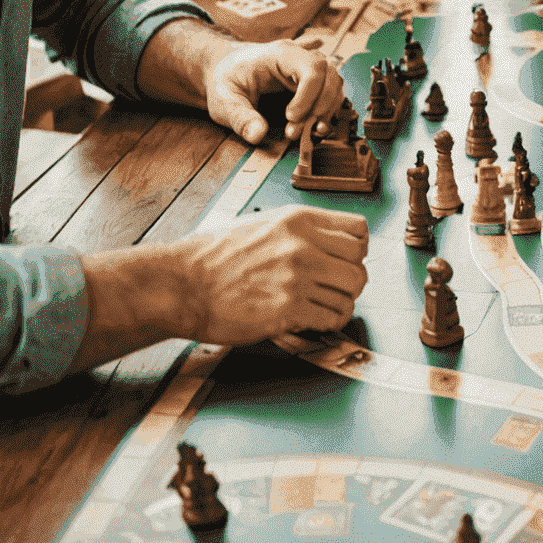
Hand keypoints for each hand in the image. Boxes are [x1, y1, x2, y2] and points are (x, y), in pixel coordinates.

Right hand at [177, 206, 369, 340]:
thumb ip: (300, 230)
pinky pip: (333, 317)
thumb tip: (330, 241)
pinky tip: (317, 321)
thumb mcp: (263, 224)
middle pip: (359, 264)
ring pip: (351, 292)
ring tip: (326, 306)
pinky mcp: (288, 309)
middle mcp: (302, 246)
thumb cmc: (214, 257)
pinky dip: (331, 322)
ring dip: (343, 303)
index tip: (346, 259)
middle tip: (337, 288)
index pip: (359, 229)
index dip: (357, 248)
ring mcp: (296, 277)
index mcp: (298, 220)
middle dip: (352, 279)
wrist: (183, 285)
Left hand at [203, 40, 346, 144]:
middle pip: (331, 76)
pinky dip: (327, 112)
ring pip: (335, 86)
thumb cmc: (224, 78)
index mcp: (281, 54)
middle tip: (296, 130)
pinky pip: (331, 94)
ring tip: (306, 131)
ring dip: (326, 112)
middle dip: (320, 107)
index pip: (313, 69)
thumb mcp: (224, 98)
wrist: (222, 70)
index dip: (308, 97)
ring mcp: (306, 70)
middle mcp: (299, 58)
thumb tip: (258, 135)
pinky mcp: (309, 84)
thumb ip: (240, 117)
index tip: (291, 117)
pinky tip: (315, 127)